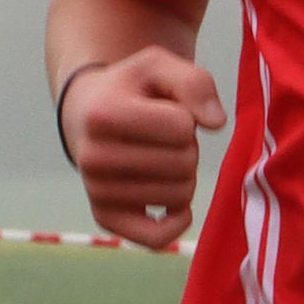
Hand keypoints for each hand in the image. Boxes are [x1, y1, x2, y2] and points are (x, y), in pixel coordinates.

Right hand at [58, 42, 223, 254]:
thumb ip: (194, 81)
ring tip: (160, 156)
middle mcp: (92, 158)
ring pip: (179, 196)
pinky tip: (174, 203)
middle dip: (187, 148)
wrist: (87, 112)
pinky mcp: (106, 218)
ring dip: (183, 176)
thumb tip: (215, 123)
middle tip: (165, 137)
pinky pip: (157, 238)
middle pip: (183, 164)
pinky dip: (177, 221)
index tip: (165, 110)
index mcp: (102, 115)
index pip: (182, 127)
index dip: (186, 117)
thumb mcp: (158, 65)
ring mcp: (97, 192)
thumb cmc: (131, 89)